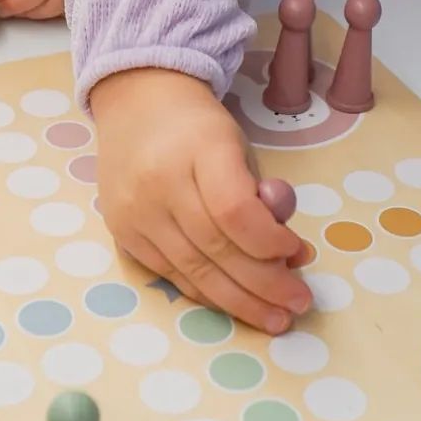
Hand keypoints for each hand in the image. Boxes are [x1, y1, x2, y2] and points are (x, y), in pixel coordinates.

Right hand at [90, 68, 314, 334]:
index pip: (235, 211)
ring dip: (239, 302)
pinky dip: (205, 293)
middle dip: (264, 285)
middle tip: (299, 304)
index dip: (270, 242)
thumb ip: (261, 195)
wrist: (135, 103)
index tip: (298, 253)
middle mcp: (160, 182)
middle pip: (216, 248)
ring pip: (192, 271)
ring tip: (275, 317)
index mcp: (199, 148)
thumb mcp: (238, 145)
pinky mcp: (122, 232)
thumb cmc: (197, 126)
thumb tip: (290, 254)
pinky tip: (234, 303)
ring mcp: (135, 211)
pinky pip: (170, 274)